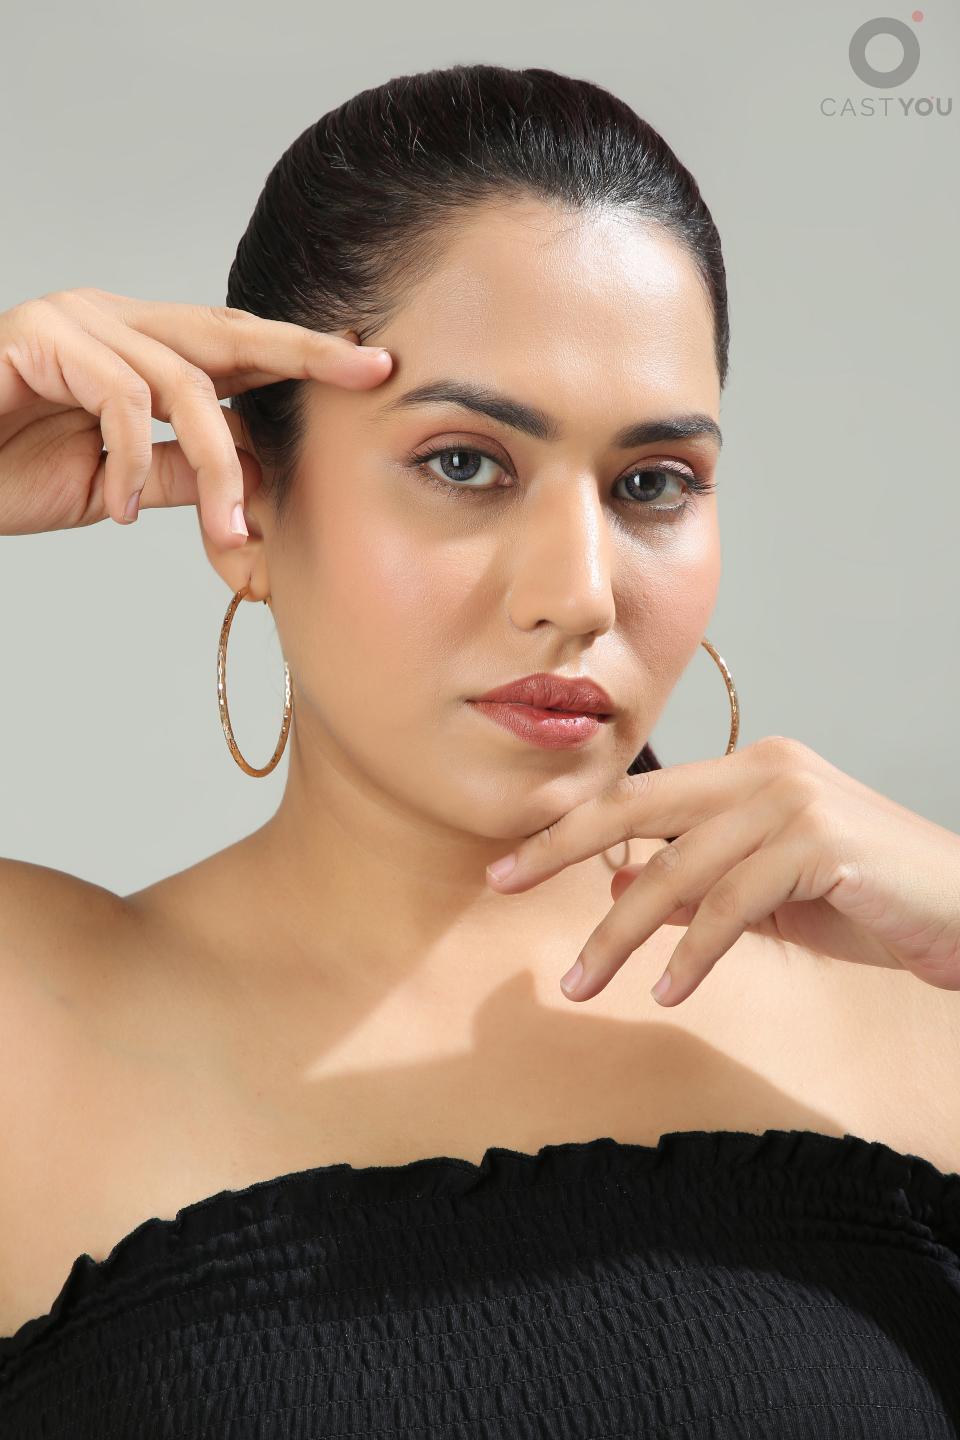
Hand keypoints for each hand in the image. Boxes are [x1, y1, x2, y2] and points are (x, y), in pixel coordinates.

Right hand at [0, 287, 391, 542]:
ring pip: (183, 384)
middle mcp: (115, 321)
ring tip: (224, 535)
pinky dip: (132, 464)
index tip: (373, 367)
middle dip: (304, 352)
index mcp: (140, 348)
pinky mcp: (42, 336)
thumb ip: (184, 471)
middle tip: (366, 370)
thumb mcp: (122, 481)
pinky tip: (119, 507)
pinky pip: (121, 399)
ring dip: (217, 469)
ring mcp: (78, 321)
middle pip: (228, 333)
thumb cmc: (11, 469)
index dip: (303, 354)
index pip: (236, 345)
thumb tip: (254, 482)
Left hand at [484, 735, 959, 1006]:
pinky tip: (668, 992)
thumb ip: (698, 887)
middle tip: (500, 885)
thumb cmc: (868, 899)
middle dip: (561, 851)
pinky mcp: (820, 841)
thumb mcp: (767, 894)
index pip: (637, 796)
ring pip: (678, 869)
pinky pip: (733, 903)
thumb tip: (621, 890)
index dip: (568, 829)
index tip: (509, 865)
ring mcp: (793, 799)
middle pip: (638, 811)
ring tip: (582, 983)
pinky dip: (694, 952)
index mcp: (746, 771)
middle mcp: (764, 769)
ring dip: (620, 933)